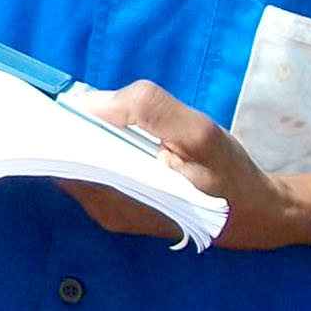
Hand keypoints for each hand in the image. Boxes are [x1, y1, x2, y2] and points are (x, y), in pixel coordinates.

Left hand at [57, 81, 300, 250]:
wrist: (255, 213)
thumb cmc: (229, 173)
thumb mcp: (199, 132)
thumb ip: (148, 110)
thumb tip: (92, 101)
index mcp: (120, 198)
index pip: (63, 160)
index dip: (57, 127)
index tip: (55, 98)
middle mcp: (107, 210)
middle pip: (65, 162)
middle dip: (68, 128)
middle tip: (74, 97)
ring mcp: (111, 211)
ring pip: (77, 165)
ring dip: (81, 137)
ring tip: (89, 110)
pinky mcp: (120, 206)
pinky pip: (92, 171)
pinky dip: (94, 148)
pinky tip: (107, 130)